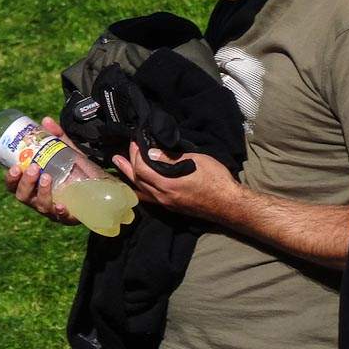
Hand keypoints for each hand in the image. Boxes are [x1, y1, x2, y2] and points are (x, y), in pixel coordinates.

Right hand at [3, 117, 96, 225]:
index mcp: (33, 186)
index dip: (10, 178)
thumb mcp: (67, 153)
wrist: (100, 188)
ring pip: (41, 206)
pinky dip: (60, 212)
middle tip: (33, 168)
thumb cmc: (76, 171)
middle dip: (26, 183)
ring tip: (48, 177)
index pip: (13, 185)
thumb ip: (57, 138)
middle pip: (23, 196)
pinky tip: (62, 205)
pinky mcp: (68, 217)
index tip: (13, 167)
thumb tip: (46, 120)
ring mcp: (53, 210)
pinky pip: (62, 218)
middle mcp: (38, 199)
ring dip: (42, 192)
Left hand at [111, 142, 241, 222]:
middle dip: (129, 162)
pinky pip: (148, 197)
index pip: (141, 168)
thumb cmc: (216, 180)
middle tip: (125, 150)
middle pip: (137, 179)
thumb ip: (170, 158)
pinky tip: (135, 184)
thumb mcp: (194, 161)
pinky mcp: (171, 207)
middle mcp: (162, 196)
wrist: (229, 204)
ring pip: (140, 189)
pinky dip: (139, 188)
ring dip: (129, 175)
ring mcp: (166, 204)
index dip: (135, 153)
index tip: (136, 141)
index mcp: (167, 184)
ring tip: (120, 164)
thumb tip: (150, 151)